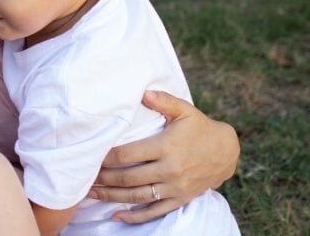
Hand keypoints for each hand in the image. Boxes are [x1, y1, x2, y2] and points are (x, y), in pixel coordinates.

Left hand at [88, 90, 238, 223]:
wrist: (226, 152)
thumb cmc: (200, 128)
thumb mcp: (185, 110)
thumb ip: (164, 101)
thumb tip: (143, 93)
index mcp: (166, 146)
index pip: (128, 154)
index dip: (106, 157)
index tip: (90, 156)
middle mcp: (169, 169)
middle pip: (128, 178)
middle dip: (103, 178)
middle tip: (83, 177)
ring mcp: (174, 187)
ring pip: (137, 196)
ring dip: (111, 197)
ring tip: (91, 194)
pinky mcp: (179, 199)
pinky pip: (154, 211)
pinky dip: (135, 217)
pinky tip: (116, 216)